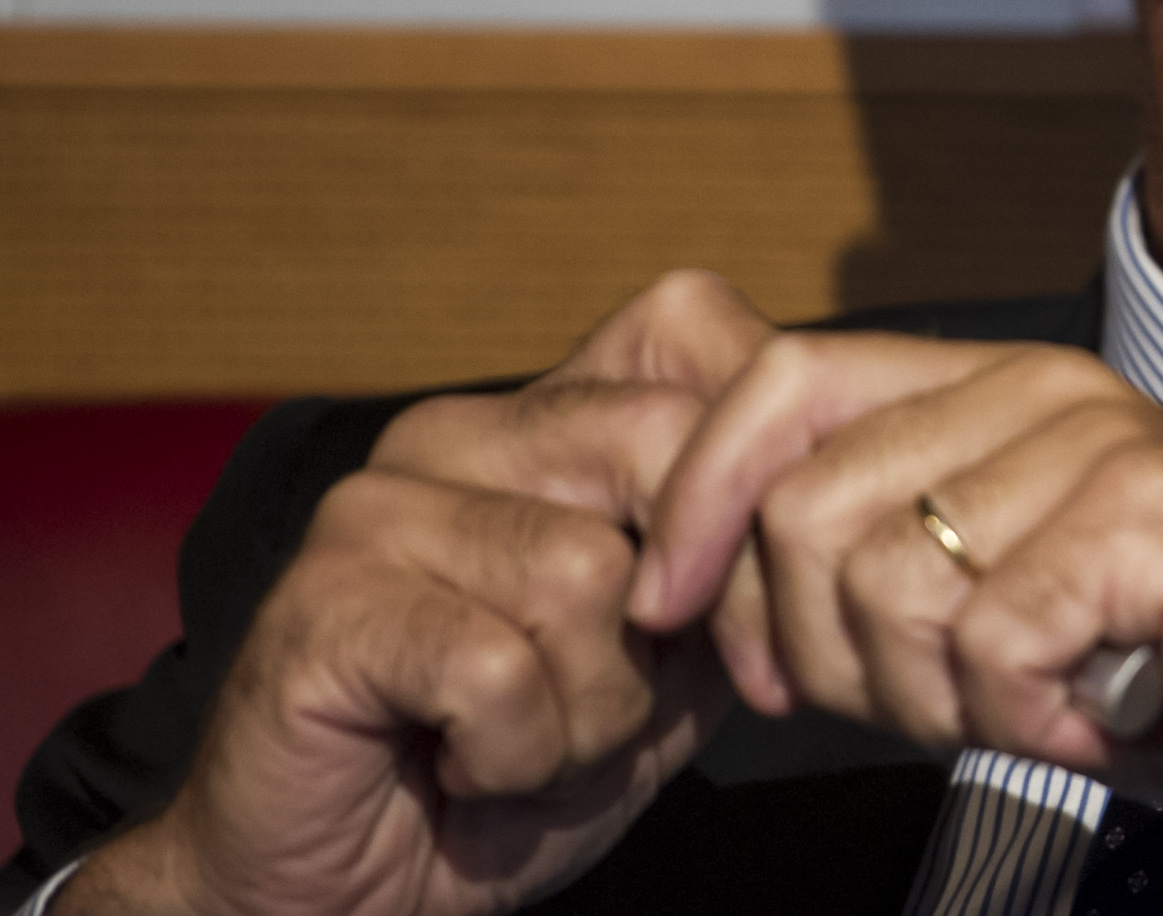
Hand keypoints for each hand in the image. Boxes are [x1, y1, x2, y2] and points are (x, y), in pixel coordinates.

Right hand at [63, 274, 779, 915]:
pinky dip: (514, 752)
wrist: (357, 889)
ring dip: (589, 708)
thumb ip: (737, 561)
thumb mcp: (675, 655)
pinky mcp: (324, 602)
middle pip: (659, 439)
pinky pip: (496, 669)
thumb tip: (811, 498)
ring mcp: (378, 506)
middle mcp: (455, 432)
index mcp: (544, 419)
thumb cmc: (522, 762)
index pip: (693, 330)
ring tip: (526, 740)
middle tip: (621, 703)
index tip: (754, 618)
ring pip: (585, 571)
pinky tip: (464, 766)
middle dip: (683, 609)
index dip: (756, 472)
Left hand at [628, 335, 1162, 885]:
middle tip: (948, 705)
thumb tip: (688, 577)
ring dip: (946, 703)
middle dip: (832, 658)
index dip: (697, 501)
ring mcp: (1101, 444)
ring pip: (887, 591)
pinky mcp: (1151, 521)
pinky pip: (988, 649)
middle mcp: (1043, 390)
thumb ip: (867, 557)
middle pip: (807, 513)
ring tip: (1043, 702)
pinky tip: (1103, 714)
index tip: (667, 614)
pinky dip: (1029, 724)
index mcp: (994, 387)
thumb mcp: (990, 602)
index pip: (780, 382)